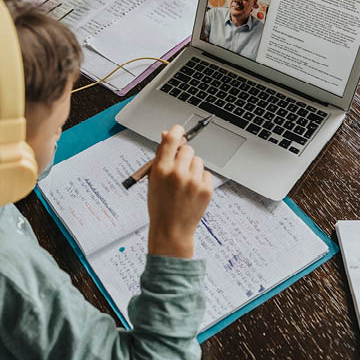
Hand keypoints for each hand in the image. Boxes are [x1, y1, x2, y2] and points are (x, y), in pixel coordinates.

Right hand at [147, 125, 213, 257]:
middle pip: (188, 149)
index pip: (171, 139)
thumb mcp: (153, 180)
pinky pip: (206, 174)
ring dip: (193, 168)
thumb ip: (160, 157)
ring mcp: (194, 182)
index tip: (178, 129)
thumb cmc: (160, 205)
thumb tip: (166, 134)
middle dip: (184, 155)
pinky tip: (192, 191)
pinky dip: (201, 179)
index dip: (176, 131)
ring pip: (198, 161)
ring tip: (185, 184)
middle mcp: (178, 173)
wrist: (171, 230)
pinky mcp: (206, 189)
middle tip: (180, 167)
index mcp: (161, 169)